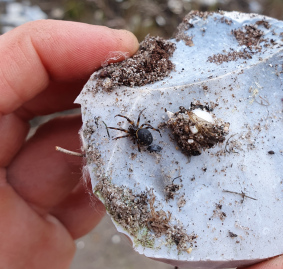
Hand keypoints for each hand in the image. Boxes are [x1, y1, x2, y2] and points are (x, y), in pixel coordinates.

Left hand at [0, 20, 137, 268]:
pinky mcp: (43, 231)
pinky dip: (107, 185)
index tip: (123, 49)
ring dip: (109, 139)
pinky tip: (123, 182)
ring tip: (140, 134)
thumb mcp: (2, 188)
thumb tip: (94, 54)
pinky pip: (83, 195)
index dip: (70, 45)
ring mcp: (17, 196)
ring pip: (74, 147)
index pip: (16, 60)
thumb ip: (13, 81)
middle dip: (97, 84)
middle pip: (48, 96)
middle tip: (142, 82)